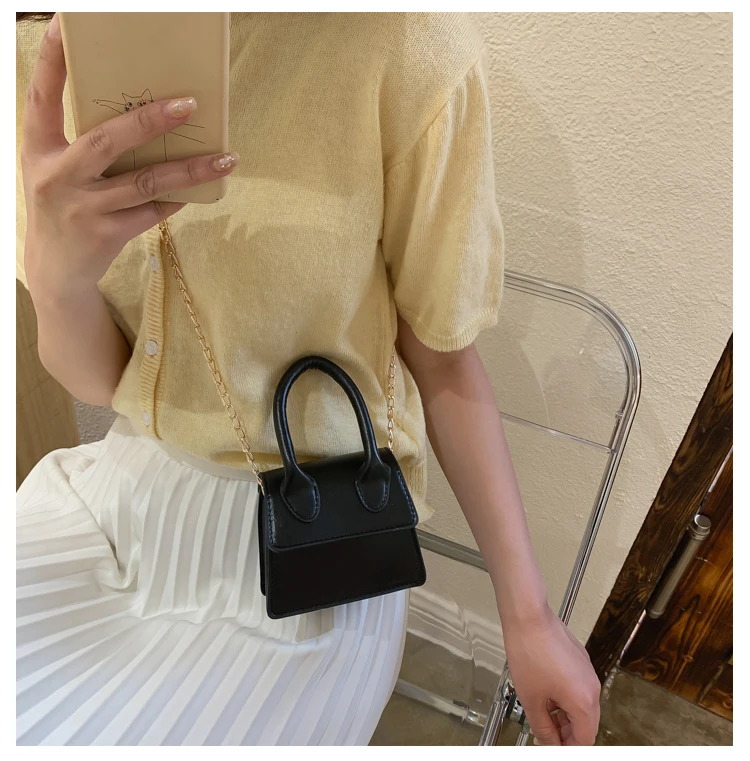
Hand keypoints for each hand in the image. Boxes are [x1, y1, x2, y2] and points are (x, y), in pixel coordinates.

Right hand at [21, 13, 239, 299]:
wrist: (55, 271)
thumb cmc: (62, 206)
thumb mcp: (56, 170)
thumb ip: (85, 144)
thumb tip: (146, 116)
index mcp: (39, 149)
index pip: (42, 96)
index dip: (52, 59)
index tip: (64, 22)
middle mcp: (58, 175)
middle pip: (108, 140)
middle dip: (149, 120)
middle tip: (189, 104)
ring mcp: (84, 207)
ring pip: (146, 182)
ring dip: (190, 169)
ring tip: (226, 157)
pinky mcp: (108, 233)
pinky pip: (154, 211)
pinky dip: (179, 197)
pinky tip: (204, 187)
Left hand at [503, 605, 600, 744]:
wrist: (528, 617)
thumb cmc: (529, 651)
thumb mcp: (531, 699)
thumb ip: (542, 728)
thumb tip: (548, 742)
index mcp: (584, 701)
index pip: (584, 739)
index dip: (567, 748)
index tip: (552, 748)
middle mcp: (591, 687)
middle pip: (586, 723)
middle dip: (566, 733)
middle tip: (545, 736)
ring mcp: (587, 671)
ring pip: (582, 705)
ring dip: (564, 715)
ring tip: (542, 715)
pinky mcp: (579, 660)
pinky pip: (578, 687)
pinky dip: (565, 697)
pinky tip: (545, 694)